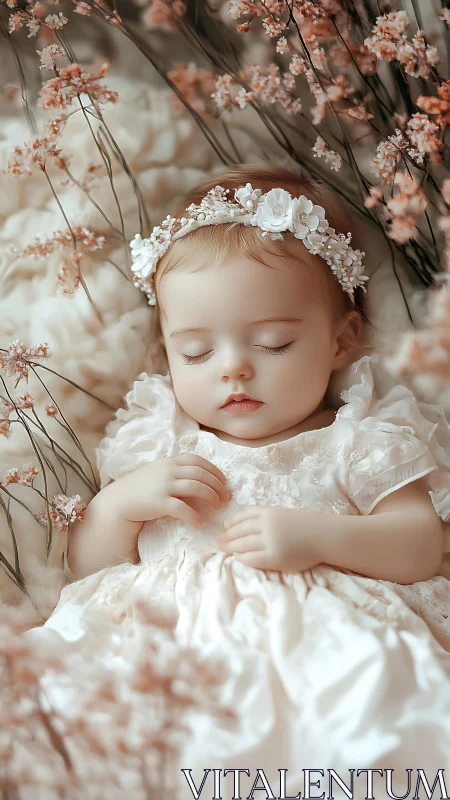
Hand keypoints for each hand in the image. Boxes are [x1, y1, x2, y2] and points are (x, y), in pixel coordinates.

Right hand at [110, 454, 230, 527]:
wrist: (119, 500)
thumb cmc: (141, 488)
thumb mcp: (159, 472)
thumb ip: (176, 471)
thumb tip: (201, 477)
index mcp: (170, 461)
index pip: (198, 460)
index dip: (214, 470)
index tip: (224, 481)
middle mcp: (169, 471)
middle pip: (201, 474)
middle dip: (218, 486)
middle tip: (226, 497)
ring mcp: (164, 486)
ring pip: (197, 488)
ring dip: (212, 497)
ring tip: (219, 507)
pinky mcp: (159, 502)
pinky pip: (183, 509)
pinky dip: (195, 516)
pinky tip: (201, 523)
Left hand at [217, 505, 324, 571]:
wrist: (324, 536)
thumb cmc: (307, 525)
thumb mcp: (284, 514)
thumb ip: (267, 518)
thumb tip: (247, 526)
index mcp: (269, 512)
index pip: (243, 515)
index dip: (232, 521)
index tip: (224, 526)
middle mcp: (267, 525)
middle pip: (240, 530)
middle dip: (226, 535)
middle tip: (217, 541)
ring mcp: (270, 541)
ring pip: (243, 544)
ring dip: (230, 546)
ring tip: (223, 549)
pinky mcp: (275, 557)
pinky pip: (252, 558)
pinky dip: (242, 557)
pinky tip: (237, 557)